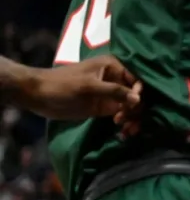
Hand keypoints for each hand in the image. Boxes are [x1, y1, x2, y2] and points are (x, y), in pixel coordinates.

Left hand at [24, 56, 141, 120]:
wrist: (39, 95)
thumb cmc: (63, 85)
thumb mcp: (89, 86)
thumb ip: (114, 92)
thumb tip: (139, 99)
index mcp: (114, 67)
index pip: (137, 79)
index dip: (139, 93)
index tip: (133, 107)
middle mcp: (115, 79)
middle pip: (136, 94)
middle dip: (138, 109)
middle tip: (133, 125)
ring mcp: (110, 94)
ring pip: (130, 106)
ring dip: (133, 118)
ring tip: (128, 131)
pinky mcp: (104, 107)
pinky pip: (120, 114)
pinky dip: (124, 122)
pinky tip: (122, 132)